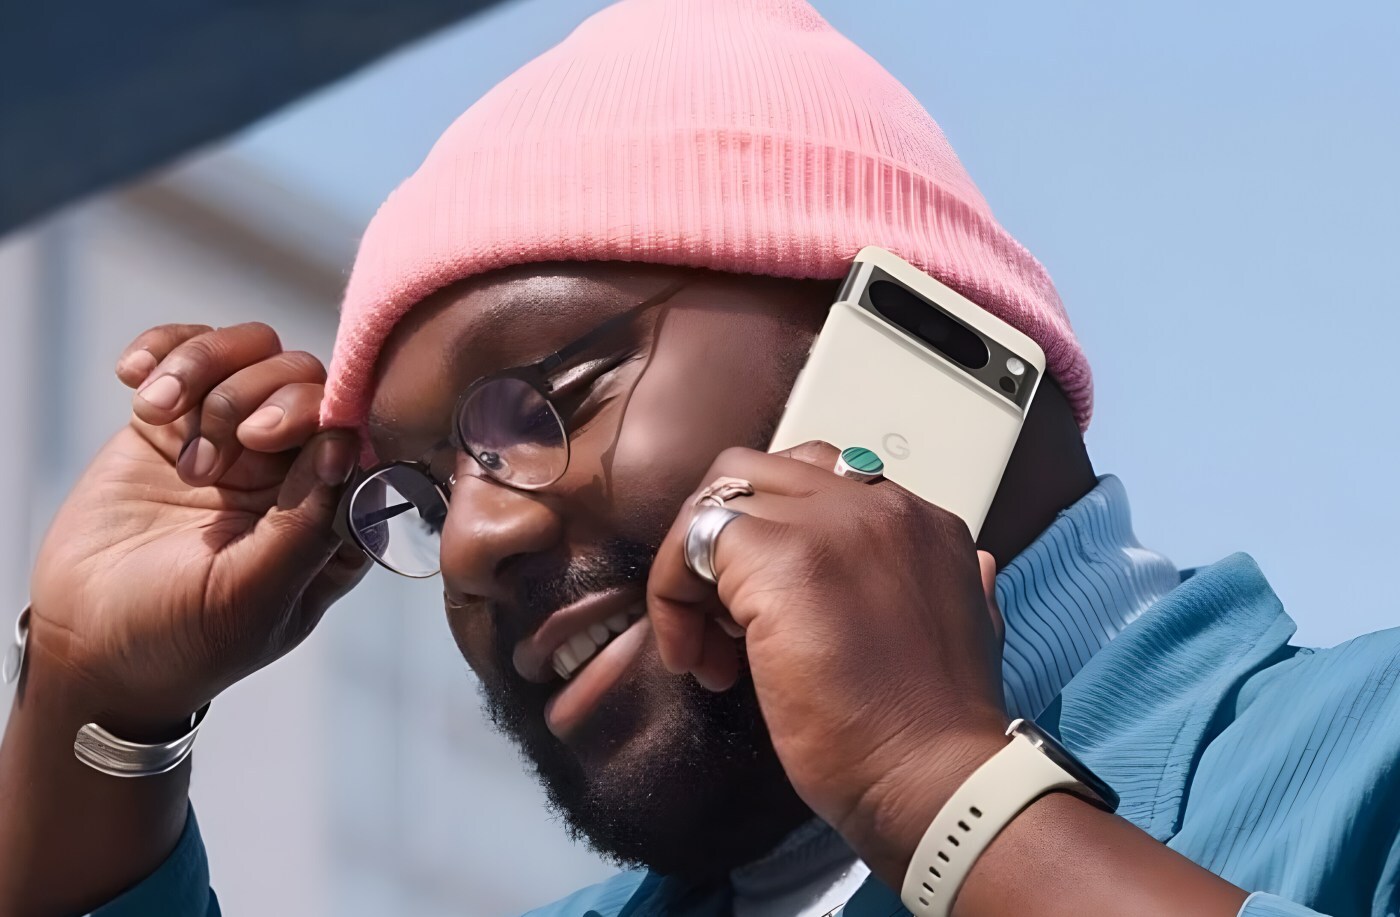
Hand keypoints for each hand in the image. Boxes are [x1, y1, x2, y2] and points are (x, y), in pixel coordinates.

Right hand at [27, 322, 367, 735]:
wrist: (86, 643)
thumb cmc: (182, 638)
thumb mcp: (249, 597)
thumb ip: (304, 526)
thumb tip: (344, 442)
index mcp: (334, 515)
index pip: (356, 433)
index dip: (318, 413)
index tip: (262, 438)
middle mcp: (295, 469)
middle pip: (306, 379)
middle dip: (256, 395)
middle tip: (205, 460)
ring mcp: (237, 439)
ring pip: (252, 352)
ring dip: (204, 368)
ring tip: (160, 414)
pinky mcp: (177, 421)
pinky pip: (188, 351)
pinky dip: (164, 349)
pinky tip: (134, 377)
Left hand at [646, 441, 1008, 882]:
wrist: (936, 778)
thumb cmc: (937, 734)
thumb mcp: (973, 636)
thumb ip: (961, 586)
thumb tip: (976, 567)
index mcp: (922, 522)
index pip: (819, 483)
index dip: (775, 537)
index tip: (766, 611)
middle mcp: (881, 505)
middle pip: (761, 476)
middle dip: (724, 541)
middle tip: (723, 621)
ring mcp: (832, 524)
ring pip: (719, 499)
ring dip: (693, 568)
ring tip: (707, 645)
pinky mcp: (781, 558)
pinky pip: (694, 539)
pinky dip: (673, 593)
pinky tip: (695, 657)